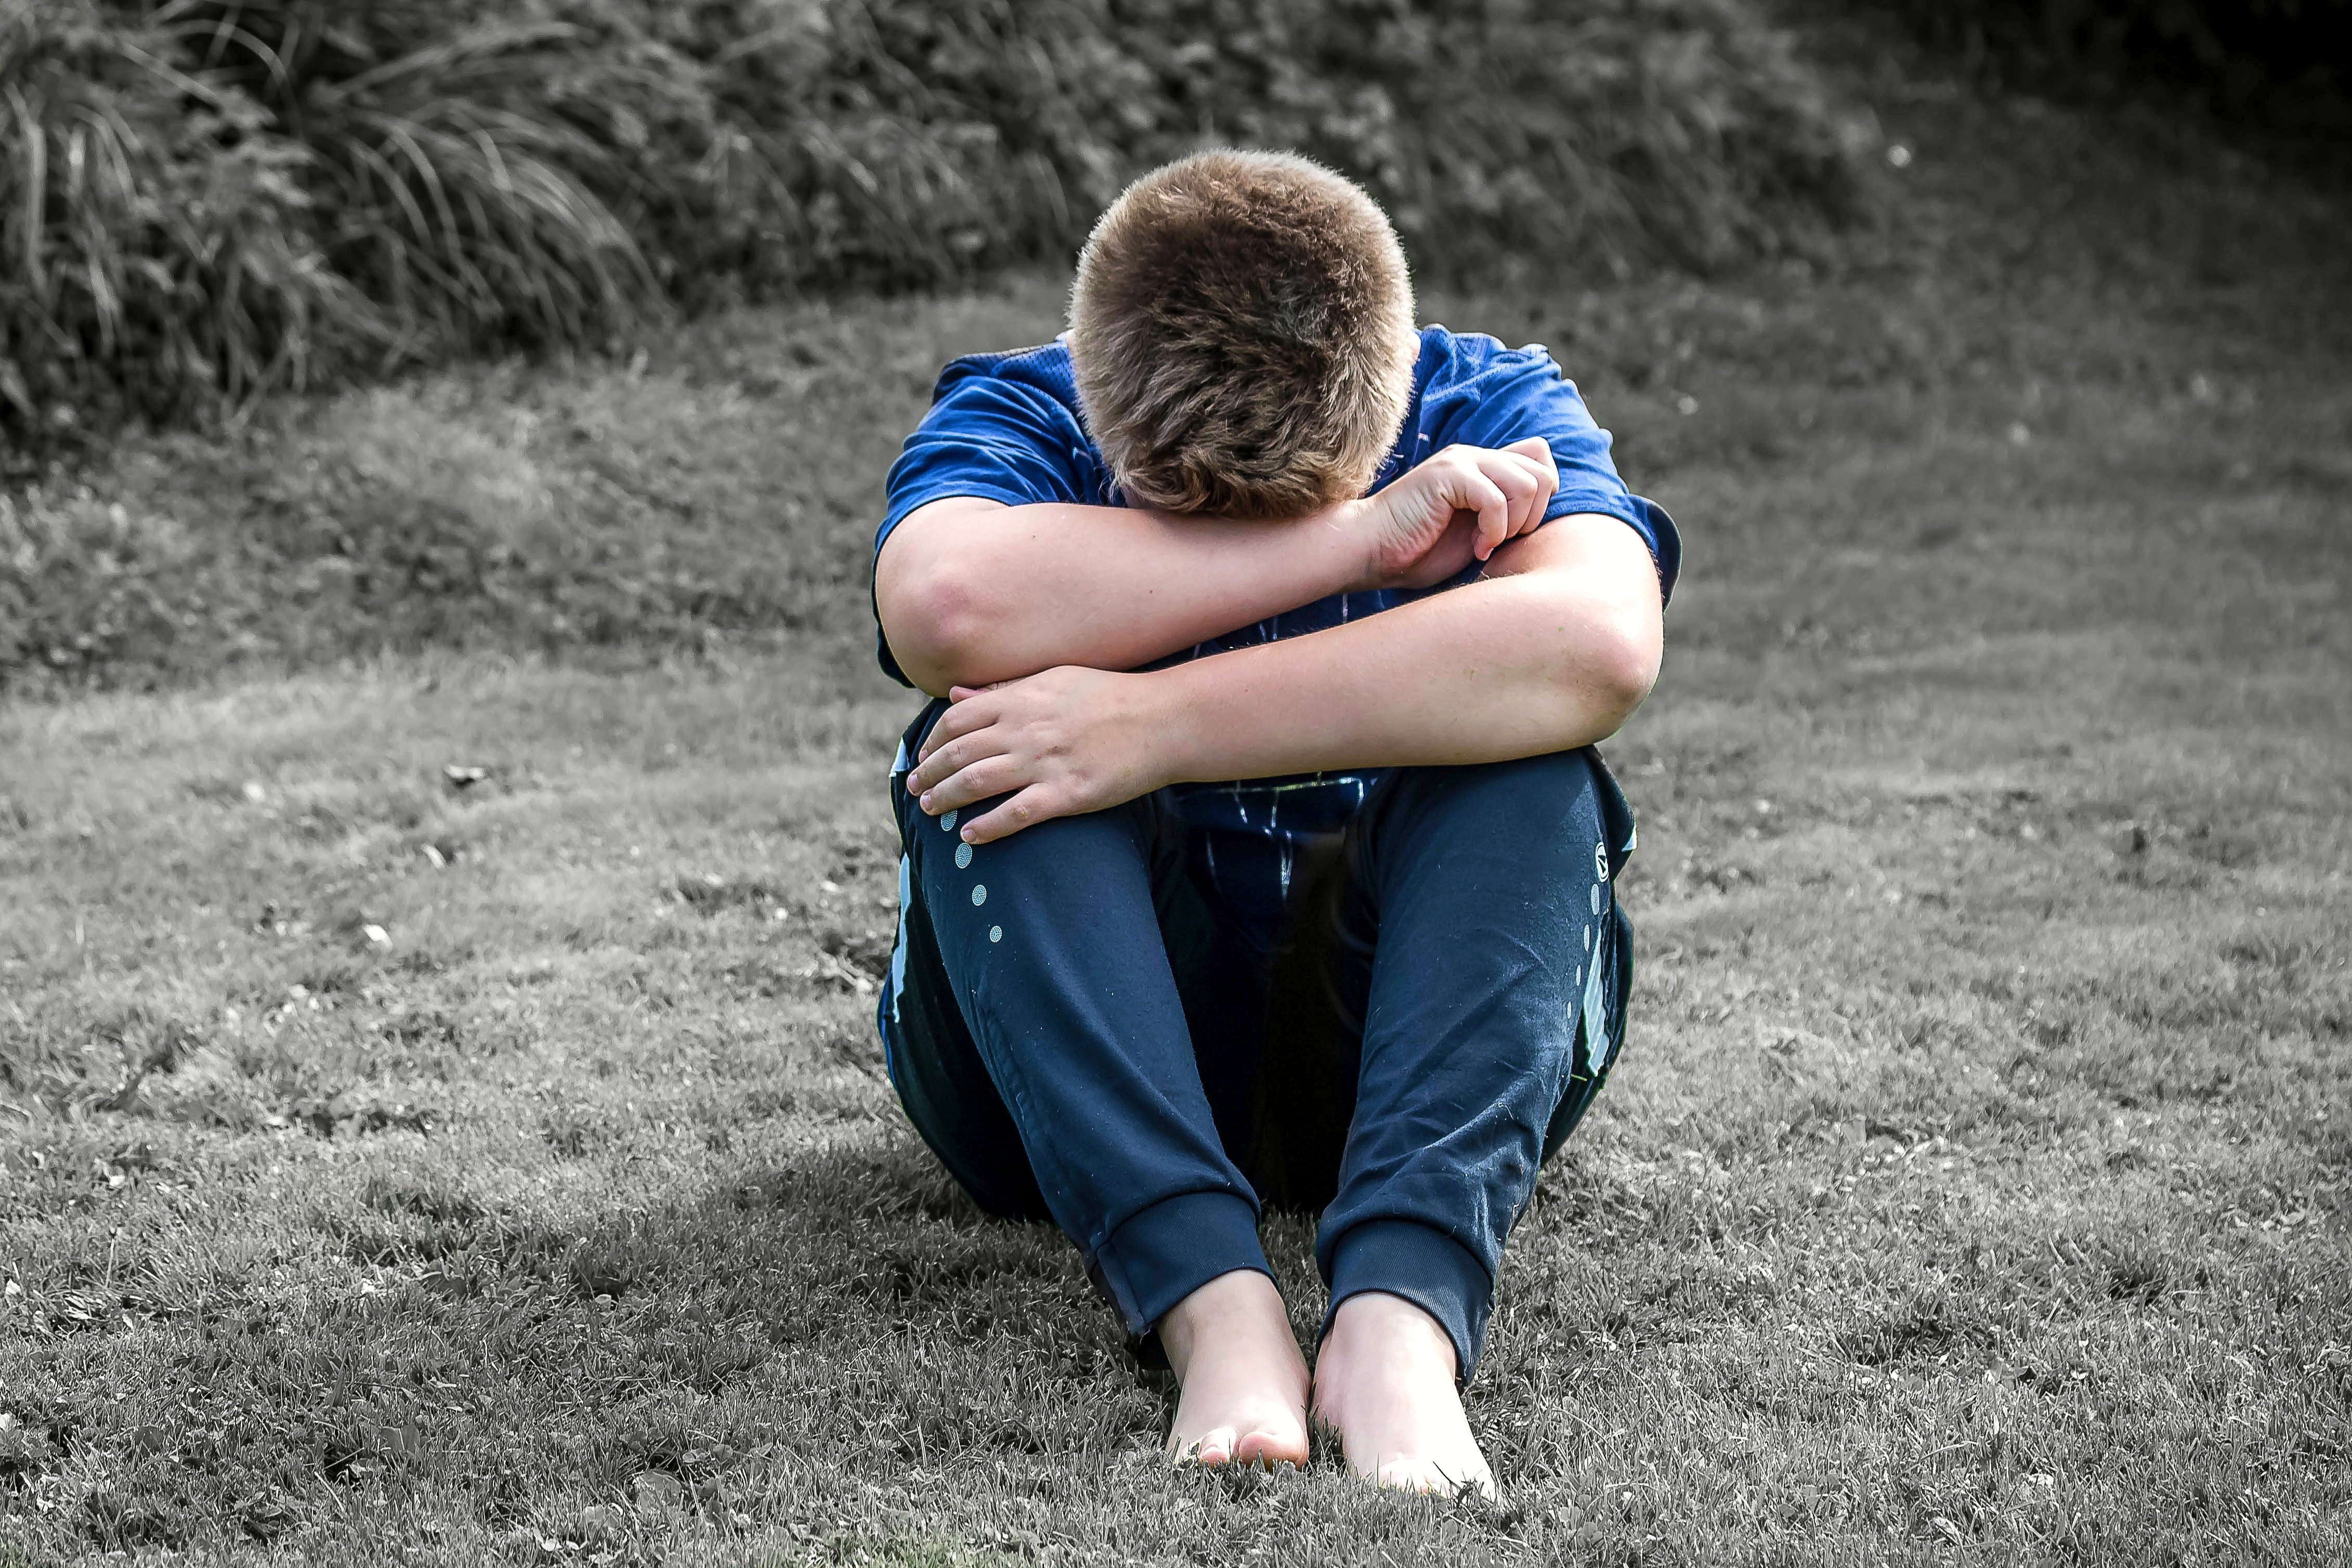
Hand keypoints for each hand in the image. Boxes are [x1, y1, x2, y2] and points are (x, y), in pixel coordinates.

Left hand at [908, 666, 1172, 842]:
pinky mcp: (1068, 794)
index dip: (932, 741)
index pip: (957, 720)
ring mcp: (1045, 762)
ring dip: (947, 798)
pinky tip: (970, 836)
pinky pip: (1016, 814)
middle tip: (915, 789)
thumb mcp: (1054, 679)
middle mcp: (1025, 729)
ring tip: (931, 810)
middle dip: (929, 773)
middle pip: (959, 753)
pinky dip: (987, 827)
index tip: (923, 756)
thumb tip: (956, 695)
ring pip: (978, 782)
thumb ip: (1004, 689)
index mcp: (1021, 699)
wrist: (1162, 720)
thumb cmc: (1110, 696)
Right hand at [1348, 437, 1558, 590]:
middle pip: (1543, 470)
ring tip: (1485, 544)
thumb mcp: (1473, 533)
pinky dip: (1494, 531)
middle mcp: (1475, 457)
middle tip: (1501, 540)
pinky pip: (1497, 499)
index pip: (1540, 457)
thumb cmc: (1416, 552)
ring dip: (1514, 524)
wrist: (1370, 551)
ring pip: (1528, 483)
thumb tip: (1541, 518)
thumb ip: (1503, 516)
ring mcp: (1462, 461)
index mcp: (1482, 467)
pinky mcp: (1449, 474)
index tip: (1513, 531)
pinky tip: (1476, 547)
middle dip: (1533, 515)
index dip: (1541, 497)